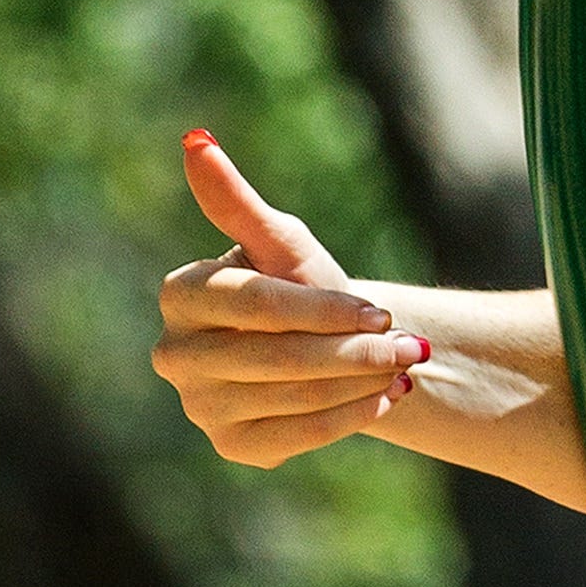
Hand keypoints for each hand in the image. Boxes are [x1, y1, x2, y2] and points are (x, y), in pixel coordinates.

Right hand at [152, 134, 429, 465]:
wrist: (322, 344)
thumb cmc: (298, 280)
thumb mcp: (278, 240)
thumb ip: (237, 200)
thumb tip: (196, 139)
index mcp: (179, 294)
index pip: (258, 304)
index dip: (324, 309)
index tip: (381, 311)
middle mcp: (174, 355)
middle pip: (279, 356)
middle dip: (355, 351)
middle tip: (411, 346)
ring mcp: (198, 407)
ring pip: (296, 395)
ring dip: (362, 381)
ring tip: (405, 365)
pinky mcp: (233, 447)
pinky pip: (301, 435)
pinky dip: (353, 415)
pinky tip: (385, 396)